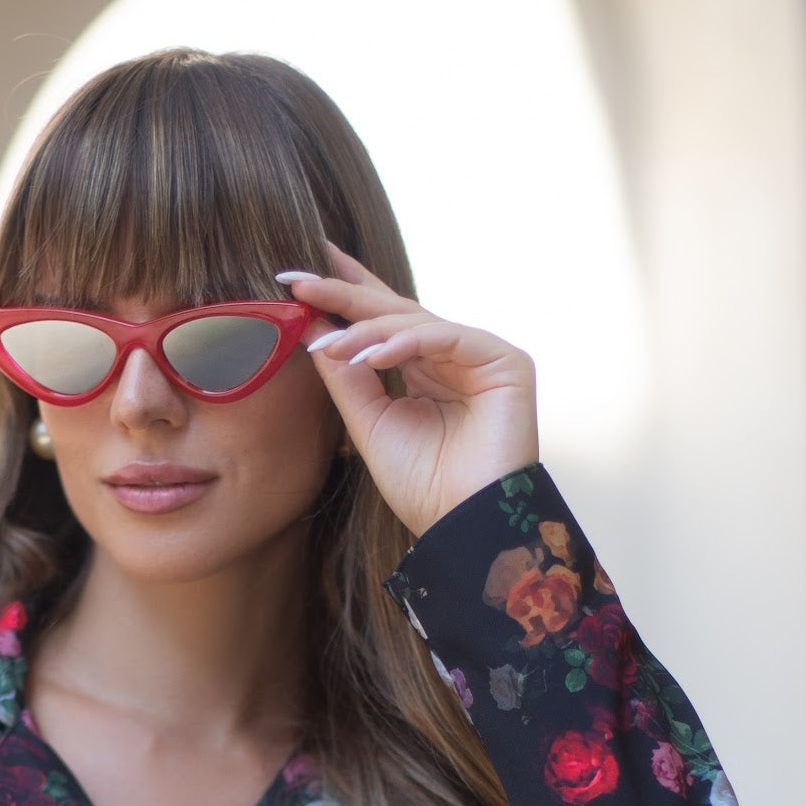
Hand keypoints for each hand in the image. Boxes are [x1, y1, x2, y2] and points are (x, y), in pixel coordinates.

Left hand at [280, 238, 538, 538]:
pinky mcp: (506, 361)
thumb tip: (312, 328)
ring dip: (368, 330)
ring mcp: (480, 356)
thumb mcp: (368, 424)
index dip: (345, 294)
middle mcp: (452, 357)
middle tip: (302, 282)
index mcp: (423, 370)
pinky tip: (373, 356)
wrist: (461, 526)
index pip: (383, 320)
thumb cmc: (422, 486)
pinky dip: (408, 343)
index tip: (299, 279)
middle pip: (395, 311)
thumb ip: (345, 376)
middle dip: (346, 294)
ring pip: (416, 322)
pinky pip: (448, 337)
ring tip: (331, 346)